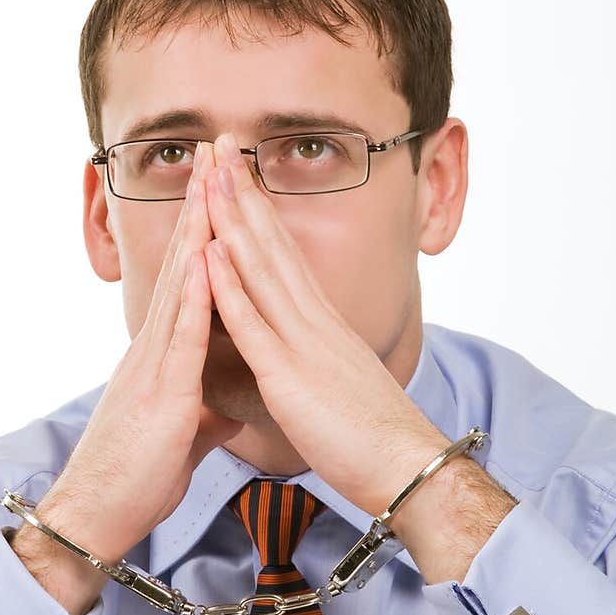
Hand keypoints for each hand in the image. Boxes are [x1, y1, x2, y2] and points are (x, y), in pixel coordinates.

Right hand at [29, 141, 241, 566]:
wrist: (99, 517)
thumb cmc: (138, 479)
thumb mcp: (185, 436)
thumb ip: (207, 411)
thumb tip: (231, 406)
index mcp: (164, 355)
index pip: (190, 280)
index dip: (206, 229)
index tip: (223, 184)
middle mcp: (155, 348)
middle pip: (182, 264)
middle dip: (201, 206)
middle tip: (216, 151)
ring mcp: (153, 366)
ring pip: (179, 287)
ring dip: (197, 232)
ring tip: (212, 181)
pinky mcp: (159, 393)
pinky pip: (181, 337)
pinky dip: (196, 296)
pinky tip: (208, 260)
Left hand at [199, 132, 448, 517]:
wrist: (405, 468)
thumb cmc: (371, 438)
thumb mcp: (339, 385)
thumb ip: (316, 360)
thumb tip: (304, 353)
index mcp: (322, 325)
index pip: (285, 254)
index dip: (261, 211)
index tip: (239, 174)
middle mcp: (314, 322)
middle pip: (273, 245)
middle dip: (245, 194)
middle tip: (221, 146)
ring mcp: (303, 344)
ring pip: (261, 271)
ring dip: (232, 221)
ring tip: (210, 177)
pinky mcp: (290, 376)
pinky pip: (254, 324)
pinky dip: (230, 286)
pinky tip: (210, 253)